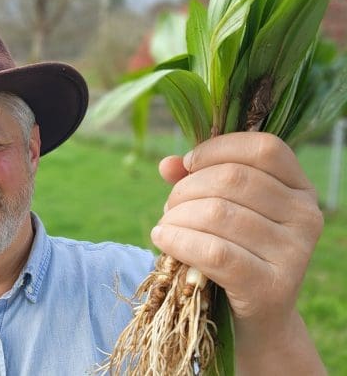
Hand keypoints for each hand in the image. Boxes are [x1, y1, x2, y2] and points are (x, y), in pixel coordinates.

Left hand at [153, 132, 324, 373]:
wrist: (256, 321)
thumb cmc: (235, 253)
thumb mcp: (223, 210)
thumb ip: (197, 179)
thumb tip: (168, 165)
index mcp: (301, 189)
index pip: (264, 148)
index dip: (218, 148)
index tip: (187, 165)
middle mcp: (306, 217)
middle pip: (232, 179)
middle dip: (186, 189)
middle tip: (169, 208)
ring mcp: (294, 253)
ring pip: (217, 213)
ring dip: (176, 217)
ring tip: (166, 228)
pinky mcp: (271, 286)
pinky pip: (213, 252)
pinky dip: (178, 240)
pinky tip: (163, 239)